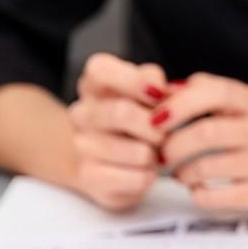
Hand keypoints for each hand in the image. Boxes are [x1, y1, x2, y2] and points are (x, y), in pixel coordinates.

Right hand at [66, 53, 169, 209]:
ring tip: (157, 153)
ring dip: (155, 154)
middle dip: (154, 125)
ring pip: (135, 151)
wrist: (111, 156)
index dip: (135, 81)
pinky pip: (135, 179)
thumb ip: (153, 80)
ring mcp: (82, 146)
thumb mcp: (149, 88)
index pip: (100, 70)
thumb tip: (161, 93)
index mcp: (94, 84)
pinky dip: (149, 176)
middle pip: (121, 112)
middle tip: (165, 132)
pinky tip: (148, 171)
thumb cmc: (139, 113)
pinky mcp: (91, 179)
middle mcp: (81, 113)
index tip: (158, 94)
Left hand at [157, 73, 247, 214]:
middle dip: (174, 144)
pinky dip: (197, 193)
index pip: (217, 92)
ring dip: (182, 172)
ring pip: (208, 167)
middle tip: (161, 153)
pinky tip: (198, 188)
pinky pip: (215, 196)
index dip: (181, 104)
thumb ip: (209, 92)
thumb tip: (167, 90)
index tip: (155, 119)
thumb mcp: (245, 104)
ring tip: (179, 173)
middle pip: (208, 132)